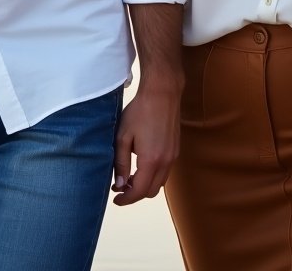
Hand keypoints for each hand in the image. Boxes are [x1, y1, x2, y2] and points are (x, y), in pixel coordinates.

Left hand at [111, 84, 179, 205]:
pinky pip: (165, 172)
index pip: (139, 191)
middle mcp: (166, 162)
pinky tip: (142, 164)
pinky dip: (153, 175)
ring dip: (145, 185)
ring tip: (129, 176)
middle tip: (120, 187)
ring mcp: (173, 156)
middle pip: (151, 191)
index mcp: (151, 161)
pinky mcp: (176, 149)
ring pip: (159, 183)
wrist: (162, 92)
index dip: (126, 199)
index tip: (115, 199)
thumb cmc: (140, 111)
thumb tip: (118, 184)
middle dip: (135, 194)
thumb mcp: (123, 136)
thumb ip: (121, 162)